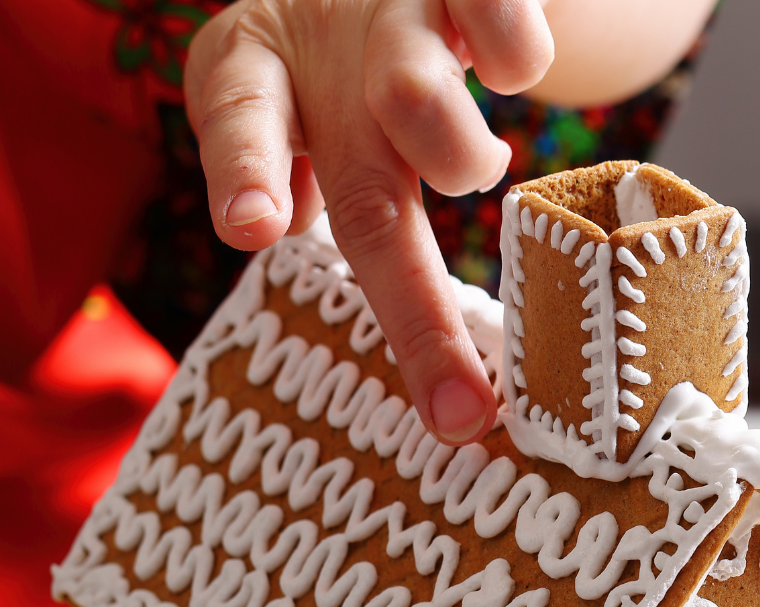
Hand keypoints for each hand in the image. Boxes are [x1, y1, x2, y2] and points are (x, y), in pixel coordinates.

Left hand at [185, 0, 553, 445]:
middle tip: (460, 413)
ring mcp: (401, 8)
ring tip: (476, 168)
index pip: (239, 120)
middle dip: (415, 317)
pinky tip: (514, 68)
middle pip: (363, 194)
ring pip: (419, 104)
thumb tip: (278, 241)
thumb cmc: (338, 43)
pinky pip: (512, 37)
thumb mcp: (289, 94)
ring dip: (459, 162)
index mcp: (257, 69)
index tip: (251, 232)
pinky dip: (520, 65)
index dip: (247, 173)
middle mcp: (322, 41)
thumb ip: (275, 165)